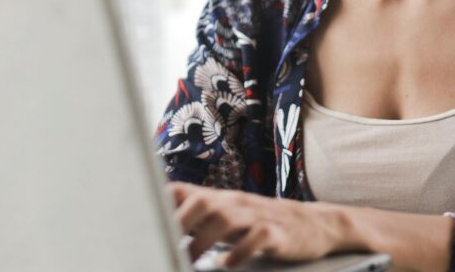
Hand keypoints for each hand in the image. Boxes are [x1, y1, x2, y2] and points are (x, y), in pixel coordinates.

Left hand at [168, 182, 346, 266]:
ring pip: (226, 218)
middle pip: (202, 201)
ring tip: (191, 259)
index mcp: (219, 200)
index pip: (183, 191)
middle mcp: (236, 203)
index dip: (159, 204)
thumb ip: (198, 217)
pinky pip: (258, 238)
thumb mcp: (229, 216)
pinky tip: (229, 264)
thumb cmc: (262, 223)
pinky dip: (241, 251)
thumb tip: (158, 224)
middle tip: (163, 244)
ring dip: (204, 239)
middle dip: (180, 222)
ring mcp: (257, 216)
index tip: (139, 222)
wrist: (315, 224)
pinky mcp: (278, 233)